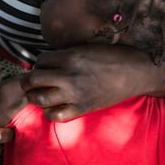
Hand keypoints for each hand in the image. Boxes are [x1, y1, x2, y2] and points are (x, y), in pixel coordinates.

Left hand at [20, 44, 160, 120]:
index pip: (39, 60)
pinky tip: (53, 107)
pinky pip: (55, 116)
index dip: (38, 64)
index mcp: (70, 57)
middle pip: (32, 79)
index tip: (43, 67)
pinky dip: (49, 113)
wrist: (135, 72)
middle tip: (33, 82)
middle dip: (29, 80)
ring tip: (40, 94)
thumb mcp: (85, 48)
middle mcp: (69, 76)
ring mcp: (74, 95)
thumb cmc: (112, 57)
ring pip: (39, 99)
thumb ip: (65, 55)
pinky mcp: (82, 109)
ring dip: (35, 97)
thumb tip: (46, 63)